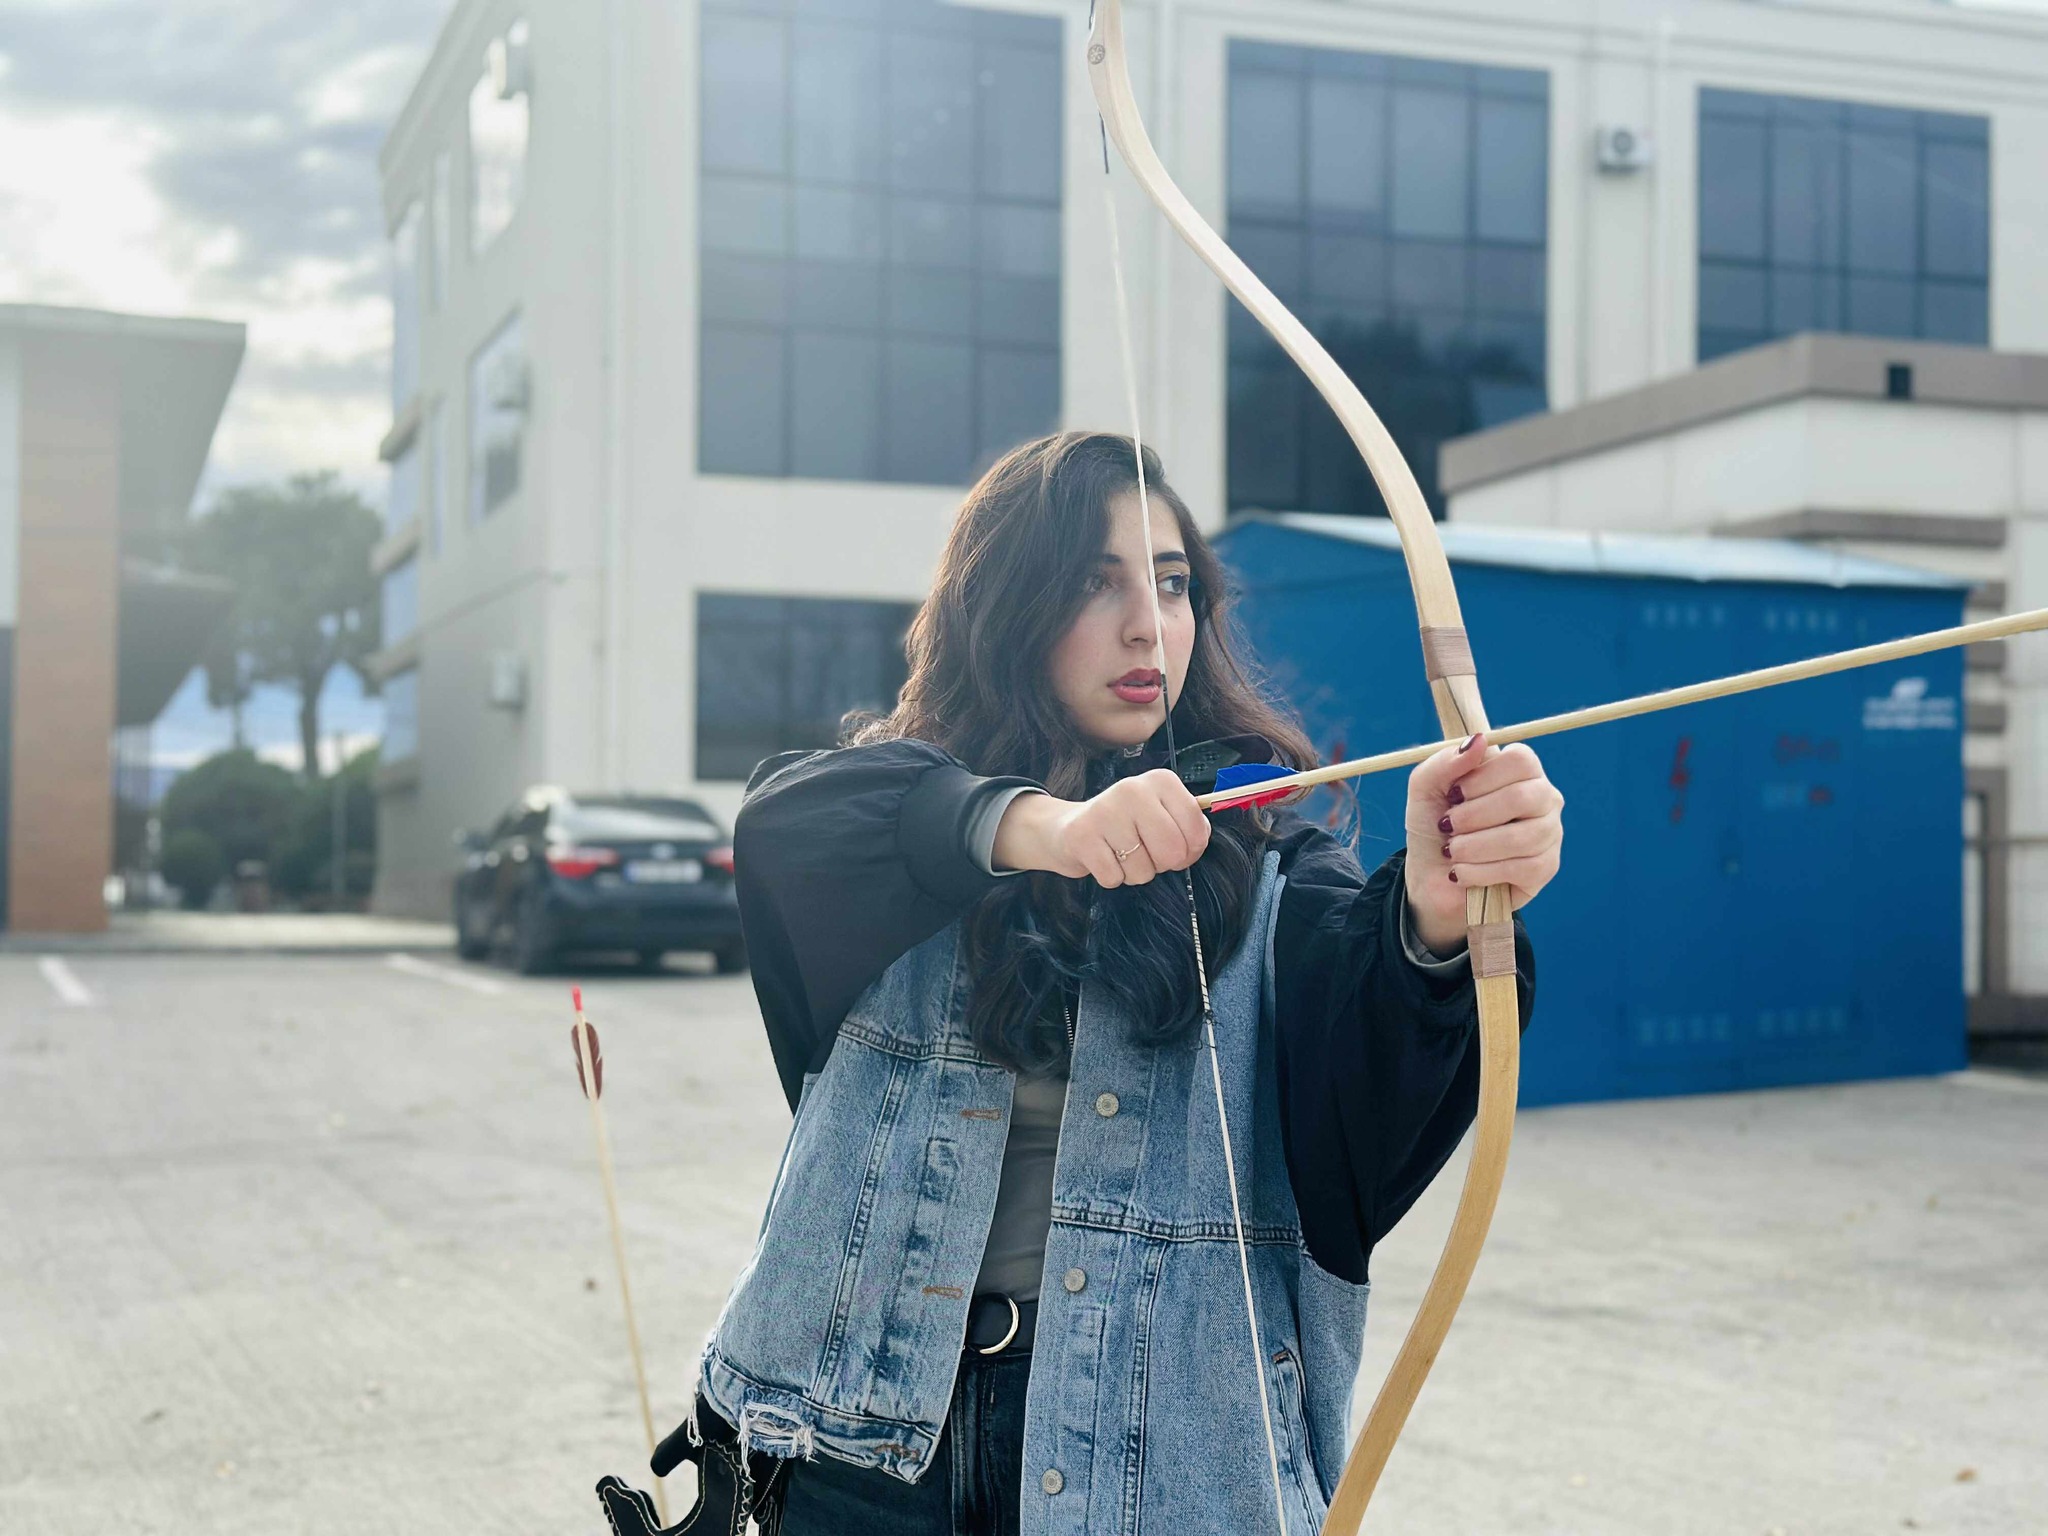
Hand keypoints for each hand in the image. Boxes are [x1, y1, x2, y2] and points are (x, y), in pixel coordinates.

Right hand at [993, 769, 1210, 886]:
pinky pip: (1114, 878)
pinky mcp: (1081, 835)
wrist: (1067, 828)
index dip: (1191, 850)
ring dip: (1134, 873)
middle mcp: (1133, 789)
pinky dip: (1111, 877)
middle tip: (1145, 853)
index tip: (1176, 848)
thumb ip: (1189, 825)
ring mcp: (1105, 810)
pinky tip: (1102, 858)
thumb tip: (1198, 841)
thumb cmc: (1126, 826)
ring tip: (1119, 853)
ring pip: (1143, 870)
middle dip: (1162, 865)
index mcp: (1161, 781)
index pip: (1196, 827)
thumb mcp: (1161, 815)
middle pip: (1172, 852)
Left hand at [1404, 734, 1564, 954]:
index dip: (1482, 778)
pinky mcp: (1545, 868)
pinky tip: (1463, 872)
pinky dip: (1481, 872)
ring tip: (1452, 852)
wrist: (1431, 876)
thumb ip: (1445, 761)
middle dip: (1474, 816)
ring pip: (1522, 837)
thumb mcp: (1425, 788)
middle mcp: (1542, 797)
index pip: (1520, 760)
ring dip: (1474, 847)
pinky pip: (1522, 868)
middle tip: (1447, 826)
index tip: (1453, 794)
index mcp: (1518, 770)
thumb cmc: (1434, 826)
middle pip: (1524, 797)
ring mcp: (1548, 833)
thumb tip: (1478, 740)